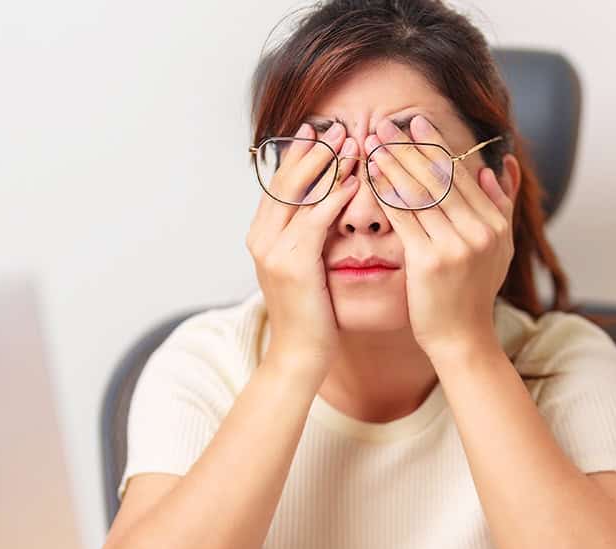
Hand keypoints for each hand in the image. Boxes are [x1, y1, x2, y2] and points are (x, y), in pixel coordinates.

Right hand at [245, 122, 359, 378]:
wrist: (299, 356)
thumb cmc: (311, 315)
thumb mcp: (304, 268)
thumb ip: (307, 236)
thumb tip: (326, 206)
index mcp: (261, 235)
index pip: (280, 183)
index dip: (299, 154)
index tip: (317, 129)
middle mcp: (261, 237)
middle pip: (286, 180)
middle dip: (312, 150)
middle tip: (336, 124)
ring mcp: (273, 250)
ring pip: (300, 195)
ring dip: (327, 165)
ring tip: (350, 141)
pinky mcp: (292, 264)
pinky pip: (316, 221)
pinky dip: (334, 198)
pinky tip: (354, 181)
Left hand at [365, 115, 516, 362]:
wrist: (462, 338)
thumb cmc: (474, 293)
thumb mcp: (500, 248)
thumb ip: (502, 205)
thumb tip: (499, 166)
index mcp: (495, 224)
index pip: (462, 174)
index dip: (436, 145)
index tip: (416, 122)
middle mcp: (479, 232)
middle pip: (439, 177)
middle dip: (410, 146)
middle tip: (386, 122)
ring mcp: (455, 246)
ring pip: (420, 193)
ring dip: (394, 162)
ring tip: (374, 141)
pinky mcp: (428, 261)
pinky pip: (404, 217)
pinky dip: (386, 192)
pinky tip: (371, 175)